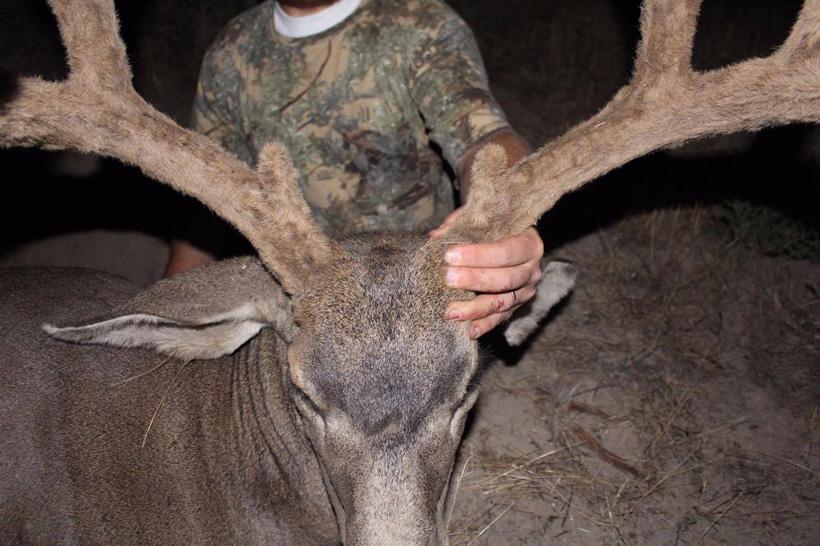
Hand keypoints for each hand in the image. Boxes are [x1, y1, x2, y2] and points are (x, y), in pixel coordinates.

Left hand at [430, 209, 543, 338]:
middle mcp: (532, 271)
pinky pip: (500, 319)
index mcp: (530, 244)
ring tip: (450, 311)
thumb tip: (436, 237)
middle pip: (505, 279)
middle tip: (447, 278)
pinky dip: (484, 325)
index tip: (450, 254)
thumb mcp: (483, 220)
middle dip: (474, 280)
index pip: (506, 251)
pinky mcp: (516, 308)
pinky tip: (468, 330)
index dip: (478, 254)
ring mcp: (525, 292)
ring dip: (475, 308)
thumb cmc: (495, 229)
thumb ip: (462, 225)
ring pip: (502, 303)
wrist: (512, 241)